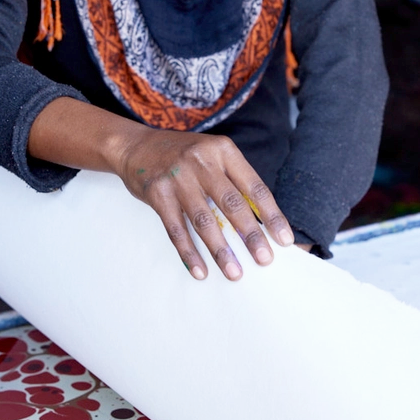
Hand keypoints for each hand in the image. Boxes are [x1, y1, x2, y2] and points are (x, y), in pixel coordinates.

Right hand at [116, 126, 294, 280]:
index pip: (254, 187)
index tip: (284, 240)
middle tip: (264, 260)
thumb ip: (233, 181)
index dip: (271, 215)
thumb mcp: (212, 156)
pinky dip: (189, 253)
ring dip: (221, 251)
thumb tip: (261, 222)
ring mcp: (178, 177)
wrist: (135, 145)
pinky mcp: (158, 194)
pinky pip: (176, 230)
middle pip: (232, 204)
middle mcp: (202, 161)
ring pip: (204, 221)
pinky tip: (200, 271)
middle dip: (251, 236)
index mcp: (223, 151)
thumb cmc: (182, 156)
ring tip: (234, 273)